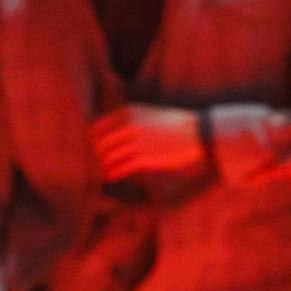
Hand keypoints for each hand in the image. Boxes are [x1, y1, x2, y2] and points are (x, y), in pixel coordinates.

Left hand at [90, 103, 204, 180]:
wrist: (197, 132)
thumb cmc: (173, 125)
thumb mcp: (147, 114)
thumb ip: (129, 121)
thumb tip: (113, 135)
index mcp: (128, 113)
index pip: (97, 127)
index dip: (93, 140)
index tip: (95, 149)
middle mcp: (129, 125)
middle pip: (100, 143)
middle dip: (97, 155)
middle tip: (98, 162)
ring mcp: (137, 141)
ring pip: (108, 156)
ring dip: (104, 166)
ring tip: (103, 172)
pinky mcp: (145, 157)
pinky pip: (121, 167)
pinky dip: (113, 173)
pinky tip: (110, 177)